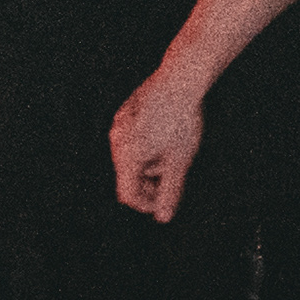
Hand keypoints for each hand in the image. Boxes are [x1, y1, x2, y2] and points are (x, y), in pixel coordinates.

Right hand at [107, 70, 208, 221]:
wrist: (179, 80)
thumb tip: (163, 218)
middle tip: (173, 176)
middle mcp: (117, 141)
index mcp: (128, 157)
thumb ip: (170, 192)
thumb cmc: (181, 122)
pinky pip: (131, 137)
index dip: (146, 204)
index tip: (166, 201)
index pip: (128, 195)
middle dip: (149, 182)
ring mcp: (119, 124)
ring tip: (174, 151)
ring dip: (149, 163)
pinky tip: (167, 133)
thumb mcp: (180, 162)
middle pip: (128, 175)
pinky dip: (146, 144)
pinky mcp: (125, 111)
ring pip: (130, 155)